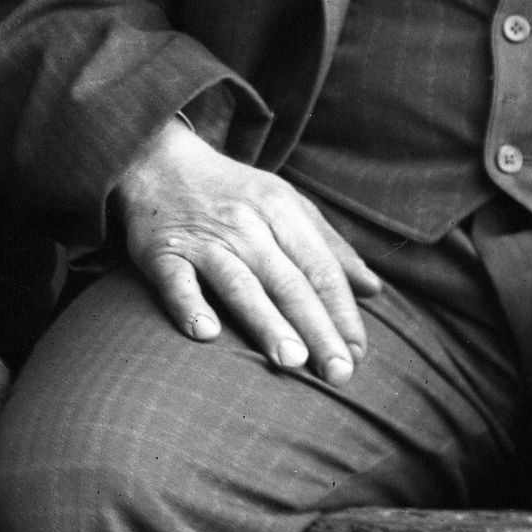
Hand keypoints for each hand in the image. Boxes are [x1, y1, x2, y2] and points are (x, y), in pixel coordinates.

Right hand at [110, 118, 380, 380]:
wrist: (158, 158)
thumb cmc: (232, 191)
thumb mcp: (287, 204)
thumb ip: (330, 247)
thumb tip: (373, 290)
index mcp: (282, 211)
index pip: (321, 268)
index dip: (342, 312)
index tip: (358, 353)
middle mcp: (246, 225)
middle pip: (289, 283)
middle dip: (317, 329)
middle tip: (338, 372)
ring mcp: (203, 240)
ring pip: (241, 284)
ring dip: (267, 323)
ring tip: (291, 361)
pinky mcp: (162, 252)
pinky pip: (177, 281)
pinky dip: (189, 305)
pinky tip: (206, 333)